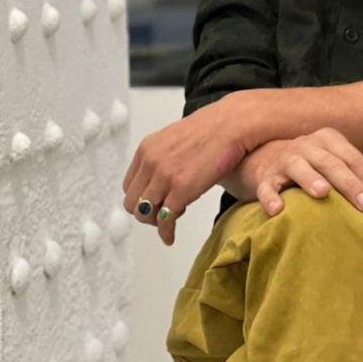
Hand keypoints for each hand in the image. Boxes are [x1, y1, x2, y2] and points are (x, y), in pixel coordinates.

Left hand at [123, 95, 250, 245]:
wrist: (233, 124)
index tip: (154, 202)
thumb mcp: (175, 138)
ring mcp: (165, 177)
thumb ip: (162, 156)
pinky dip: (166, 233)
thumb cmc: (212, 129)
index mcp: (147, 149)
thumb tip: (160, 175)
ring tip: (172, 219)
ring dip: (156, 222)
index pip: (129, 186)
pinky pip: (164, 220)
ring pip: (144, 214)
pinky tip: (170, 237)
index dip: (141, 198)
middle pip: (132, 203)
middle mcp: (151, 162)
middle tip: (162, 214)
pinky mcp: (182, 190)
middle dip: (146, 212)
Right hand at [235, 127, 362, 216]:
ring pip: (298, 166)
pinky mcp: (265, 178)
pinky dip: (270, 197)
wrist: (267, 161)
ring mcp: (284, 160)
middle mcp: (306, 145)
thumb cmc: (312, 166)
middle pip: (330, 162)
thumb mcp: (334, 163)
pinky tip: (277, 210)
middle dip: (349, 183)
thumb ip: (356, 176)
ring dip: (310, 179)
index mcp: (327, 139)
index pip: (351, 157)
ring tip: (323, 193)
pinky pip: (266, 187)